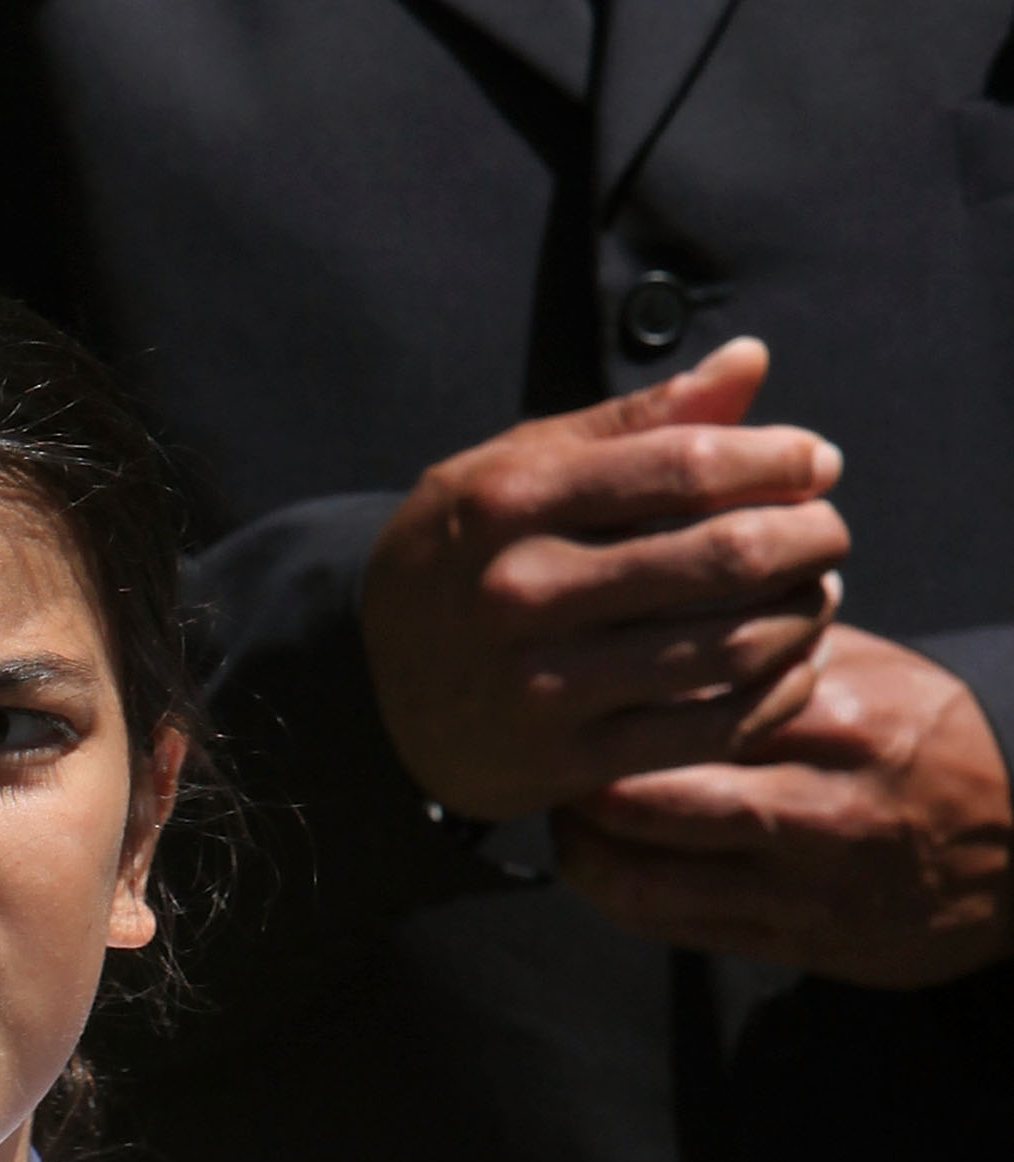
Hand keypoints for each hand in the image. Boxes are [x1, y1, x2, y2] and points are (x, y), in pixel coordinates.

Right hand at [361, 339, 847, 821]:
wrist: (362, 690)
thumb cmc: (464, 560)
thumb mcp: (516, 471)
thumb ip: (632, 424)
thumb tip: (750, 365)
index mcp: (511, 502)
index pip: (682, 466)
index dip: (773, 460)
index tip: (814, 464)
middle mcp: (522, 594)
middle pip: (717, 558)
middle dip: (805, 538)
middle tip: (829, 533)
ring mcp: (541, 688)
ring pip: (721, 649)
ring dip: (798, 620)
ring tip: (817, 597)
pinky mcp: (562, 765)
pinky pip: (701, 733)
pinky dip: (769, 699)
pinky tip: (792, 670)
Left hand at [554, 625, 1013, 985]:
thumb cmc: (935, 742)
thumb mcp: (874, 673)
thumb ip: (779, 650)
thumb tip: (674, 608)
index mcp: (836, 716)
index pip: (693, 698)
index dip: (616, 693)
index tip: (576, 678)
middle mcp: (815, 803)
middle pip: (647, 793)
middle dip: (579, 778)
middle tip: (549, 755)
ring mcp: (799, 885)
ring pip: (643, 876)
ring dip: (582, 849)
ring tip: (565, 815)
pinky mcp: (791, 943)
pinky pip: (670, 925)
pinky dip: (616, 894)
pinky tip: (599, 863)